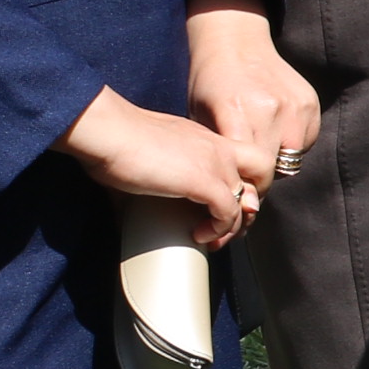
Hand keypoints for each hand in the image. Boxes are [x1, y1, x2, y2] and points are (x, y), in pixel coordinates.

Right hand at [56, 88, 265, 247]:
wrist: (106, 131)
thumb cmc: (114, 141)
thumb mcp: (149, 159)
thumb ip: (155, 178)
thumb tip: (130, 212)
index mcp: (206, 138)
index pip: (245, 160)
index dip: (240, 187)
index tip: (218, 209)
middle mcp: (218, 147)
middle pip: (261, 174)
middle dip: (249, 203)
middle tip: (226, 225)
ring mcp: (215, 162)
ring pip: (248, 199)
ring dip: (233, 226)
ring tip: (210, 238)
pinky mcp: (204, 180)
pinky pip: (229, 212)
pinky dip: (218, 230)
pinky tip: (198, 235)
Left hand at [182, 0, 318, 186]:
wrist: (234, 42)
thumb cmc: (210, 83)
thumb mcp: (201, 117)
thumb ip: (220, 152)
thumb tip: (232, 192)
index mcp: (235, 113)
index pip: (250, 170)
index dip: (244, 186)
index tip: (237, 192)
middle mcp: (269, 109)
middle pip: (274, 169)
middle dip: (261, 179)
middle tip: (247, 178)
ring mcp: (294, 105)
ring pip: (293, 158)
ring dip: (278, 161)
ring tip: (260, 149)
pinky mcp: (310, 102)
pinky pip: (305, 140)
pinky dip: (291, 143)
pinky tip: (275, 130)